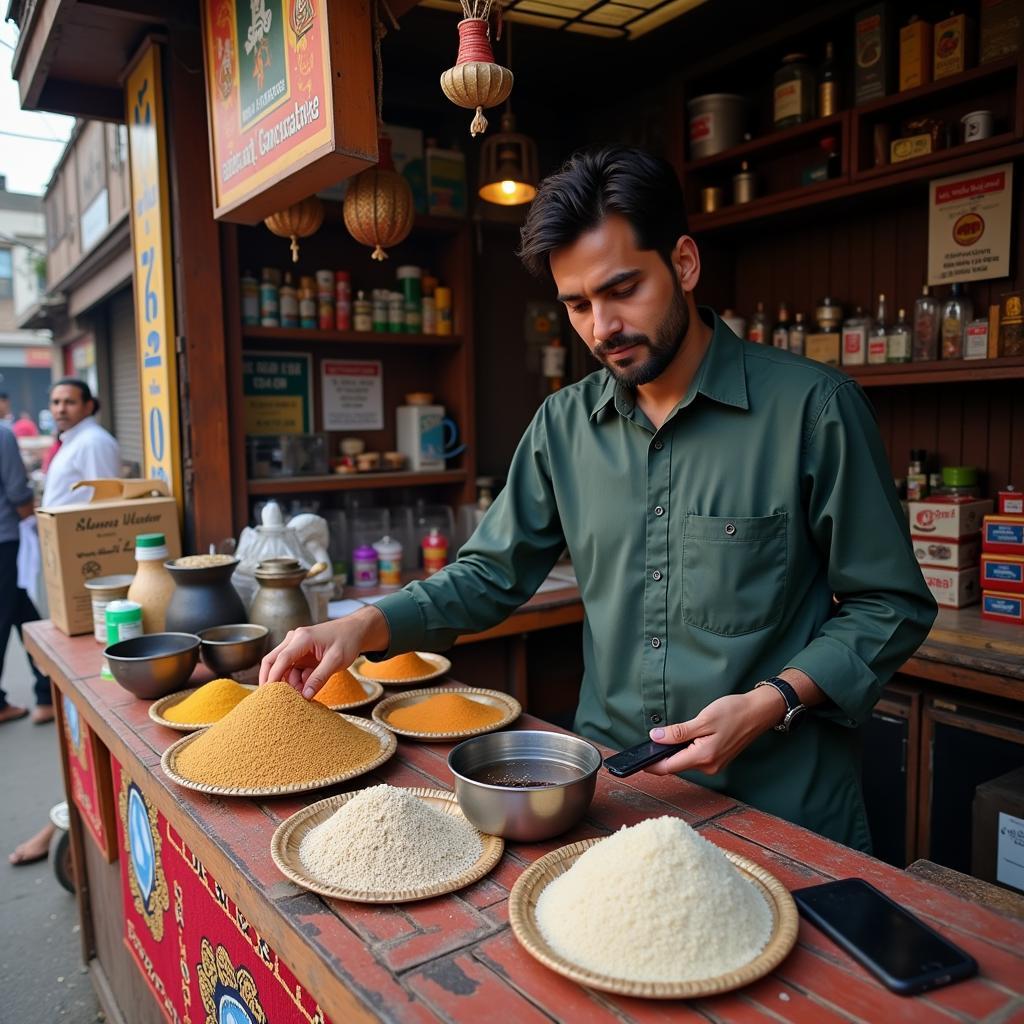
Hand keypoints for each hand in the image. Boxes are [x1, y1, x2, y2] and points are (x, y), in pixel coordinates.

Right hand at [258, 606, 388, 698]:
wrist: (355, 630)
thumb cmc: (347, 640)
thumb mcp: (336, 660)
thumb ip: (320, 677)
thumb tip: (305, 696)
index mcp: (302, 638)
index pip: (281, 659)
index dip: (273, 677)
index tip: (268, 694)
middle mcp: (294, 640)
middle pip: (273, 661)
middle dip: (272, 680)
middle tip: (271, 699)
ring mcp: (296, 647)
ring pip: (283, 668)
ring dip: (288, 683)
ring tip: (300, 696)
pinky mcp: (301, 654)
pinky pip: (292, 669)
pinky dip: (296, 680)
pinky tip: (306, 689)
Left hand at [643, 687, 785, 776]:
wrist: (759, 712)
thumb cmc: (734, 712)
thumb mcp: (703, 720)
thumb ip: (678, 732)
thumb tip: (656, 737)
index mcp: (704, 757)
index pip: (669, 767)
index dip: (651, 764)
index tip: (638, 760)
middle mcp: (708, 766)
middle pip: (676, 766)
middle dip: (660, 757)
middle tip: (647, 744)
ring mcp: (714, 764)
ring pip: (685, 762)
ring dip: (673, 753)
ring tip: (662, 739)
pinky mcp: (717, 759)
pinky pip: (694, 758)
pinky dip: (684, 751)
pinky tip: (681, 740)